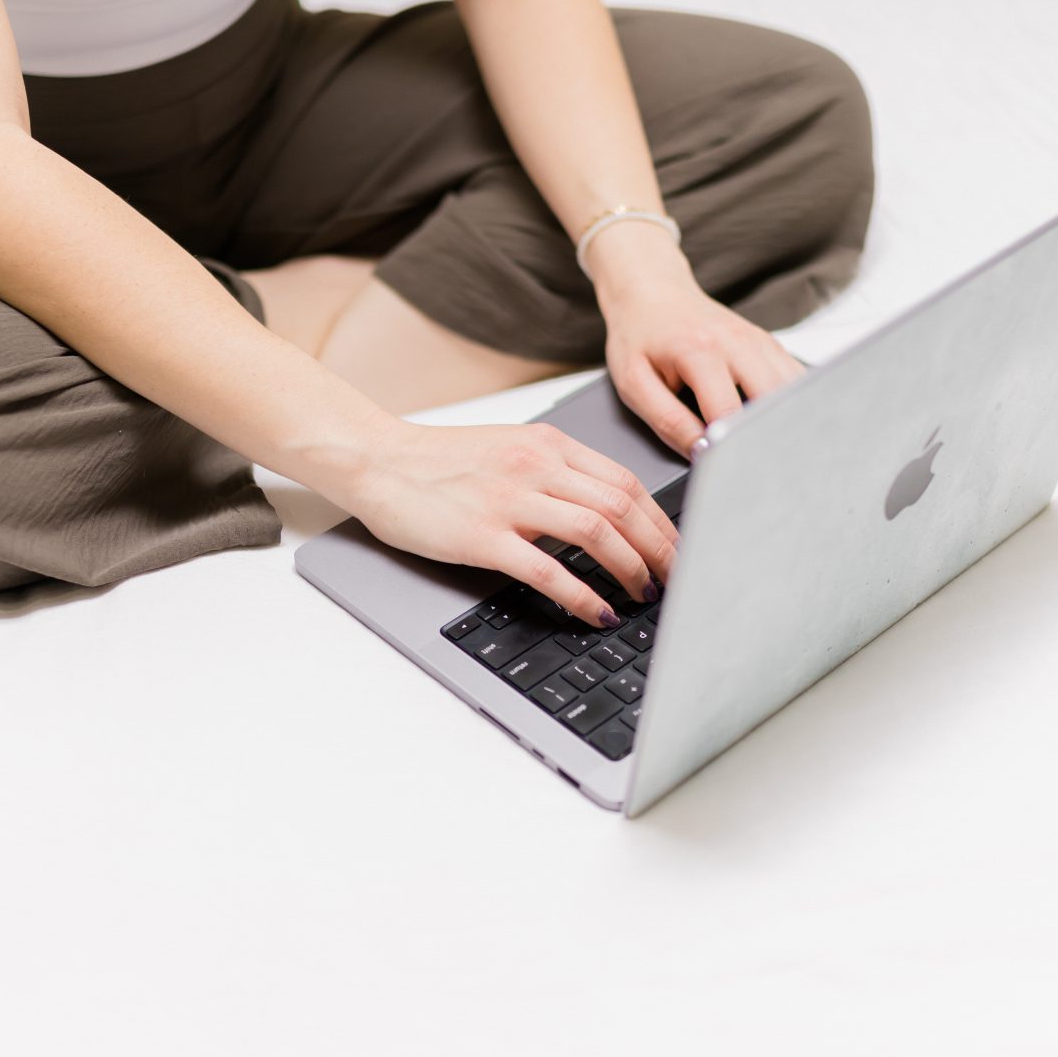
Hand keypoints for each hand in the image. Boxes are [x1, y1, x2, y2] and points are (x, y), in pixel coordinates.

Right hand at [331, 420, 678, 628]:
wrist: (378, 461)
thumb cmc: (440, 462)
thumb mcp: (510, 451)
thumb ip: (556, 474)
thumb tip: (607, 515)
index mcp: (548, 444)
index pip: (626, 482)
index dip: (662, 521)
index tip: (678, 550)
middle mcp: (537, 466)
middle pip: (623, 506)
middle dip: (661, 549)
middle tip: (678, 581)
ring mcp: (510, 499)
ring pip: (597, 532)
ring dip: (631, 569)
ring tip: (644, 596)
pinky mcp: (483, 535)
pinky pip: (548, 569)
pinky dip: (582, 594)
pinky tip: (597, 612)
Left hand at [589, 222, 805, 456]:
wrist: (652, 292)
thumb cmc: (639, 337)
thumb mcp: (634, 382)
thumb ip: (666, 420)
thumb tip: (700, 453)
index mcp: (700, 350)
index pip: (729, 413)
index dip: (729, 448)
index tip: (724, 470)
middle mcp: (738, 342)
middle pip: (774, 401)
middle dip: (768, 438)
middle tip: (758, 468)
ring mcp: (759, 341)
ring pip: (793, 390)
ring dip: (787, 421)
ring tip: (774, 452)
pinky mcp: (769, 345)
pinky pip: (795, 380)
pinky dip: (791, 405)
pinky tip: (780, 425)